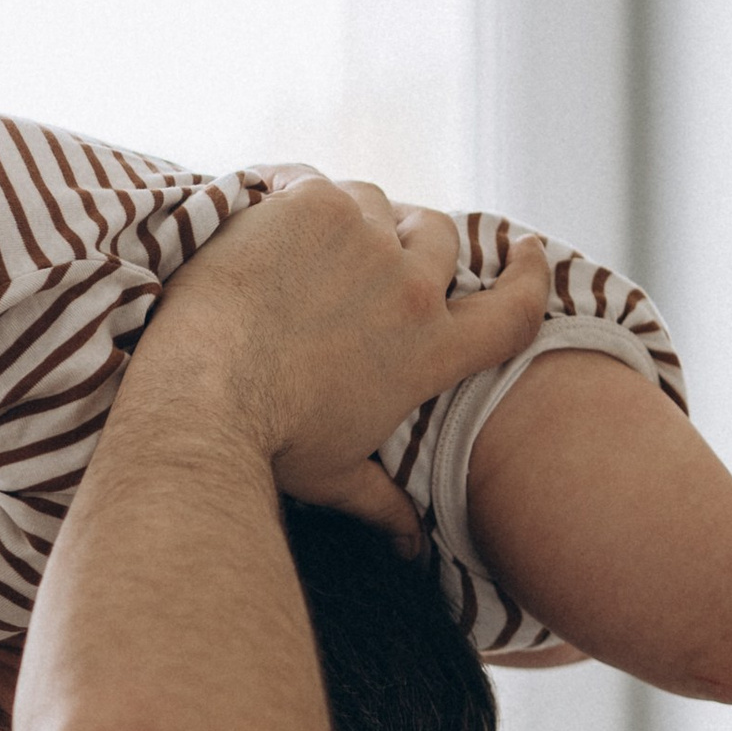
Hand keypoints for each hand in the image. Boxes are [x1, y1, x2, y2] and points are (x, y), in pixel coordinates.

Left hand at [140, 177, 549, 502]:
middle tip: (372, 250)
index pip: (512, 310)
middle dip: (415, 239)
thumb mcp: (336, 476)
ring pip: (378, 203)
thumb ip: (385, 504)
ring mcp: (366, 239)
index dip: (529, 276)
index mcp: (431, 351)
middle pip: (440, 236)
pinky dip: (294, 195)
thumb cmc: (267, 442)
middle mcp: (413, 288)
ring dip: (356, 217)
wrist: (202, 397)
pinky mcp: (313, 204)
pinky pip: (318, 182)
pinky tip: (264, 216)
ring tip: (307, 246)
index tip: (526, 250)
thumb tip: (415, 548)